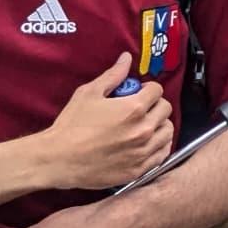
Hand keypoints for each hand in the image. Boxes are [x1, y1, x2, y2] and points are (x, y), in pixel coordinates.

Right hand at [28, 54, 174, 191]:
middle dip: (154, 105)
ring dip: (159, 125)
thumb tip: (127, 58)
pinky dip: (158, 145)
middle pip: (165, 110)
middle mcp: (144, 130)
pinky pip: (162, 154)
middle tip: (139, 108)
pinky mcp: (140, 169)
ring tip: (143, 125)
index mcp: (134, 108)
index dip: (147, 89)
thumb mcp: (89, 93)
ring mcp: (143, 151)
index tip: (137, 93)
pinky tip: (146, 143)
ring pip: (168, 132)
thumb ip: (113, 75)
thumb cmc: (72, 125)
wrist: (59, 159)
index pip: (157, 90)